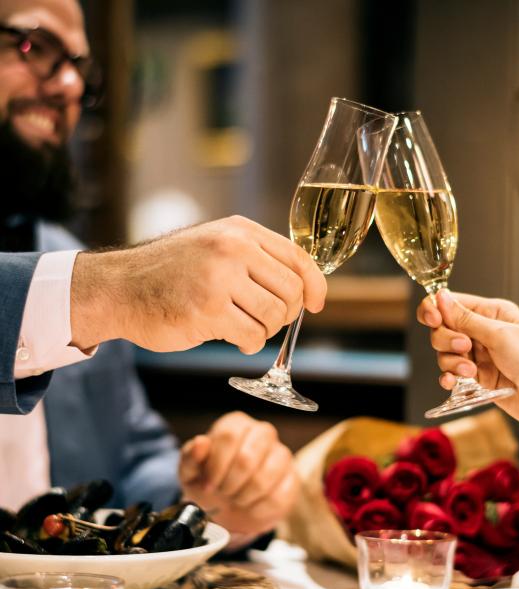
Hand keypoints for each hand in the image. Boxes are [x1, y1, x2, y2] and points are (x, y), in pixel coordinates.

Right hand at [70, 216, 326, 353]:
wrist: (119, 288)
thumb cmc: (172, 272)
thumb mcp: (215, 246)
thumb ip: (256, 259)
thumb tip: (303, 288)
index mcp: (239, 231)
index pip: (298, 258)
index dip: (316, 285)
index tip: (317, 304)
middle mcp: (232, 248)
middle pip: (291, 291)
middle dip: (286, 314)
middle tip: (267, 320)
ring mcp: (219, 278)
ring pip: (274, 316)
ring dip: (265, 330)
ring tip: (244, 327)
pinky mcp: (207, 310)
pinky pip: (252, 337)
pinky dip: (249, 344)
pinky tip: (233, 338)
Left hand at [178, 411, 298, 535]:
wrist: (227, 508)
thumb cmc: (209, 482)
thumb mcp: (190, 472)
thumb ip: (191, 456)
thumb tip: (201, 443)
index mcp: (236, 424)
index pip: (229, 436)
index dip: (216, 465)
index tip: (208, 485)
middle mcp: (262, 433)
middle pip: (248, 456)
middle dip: (231, 482)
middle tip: (223, 493)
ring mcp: (281, 454)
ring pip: (267, 475)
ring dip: (245, 496)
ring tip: (236, 499)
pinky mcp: (292, 479)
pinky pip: (279, 495)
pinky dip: (259, 508)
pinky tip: (250, 507)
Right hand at [418, 289, 518, 433]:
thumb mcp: (500, 336)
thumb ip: (466, 319)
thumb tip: (441, 297)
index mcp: (492, 312)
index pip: (452, 302)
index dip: (436, 309)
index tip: (434, 321)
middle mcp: (483, 330)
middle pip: (443, 327)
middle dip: (447, 340)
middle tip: (464, 348)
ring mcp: (479, 354)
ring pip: (444, 351)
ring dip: (451, 362)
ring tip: (471, 371)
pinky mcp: (477, 376)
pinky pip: (451, 372)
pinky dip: (448, 376)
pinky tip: (453, 381)